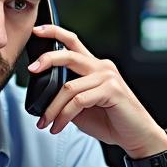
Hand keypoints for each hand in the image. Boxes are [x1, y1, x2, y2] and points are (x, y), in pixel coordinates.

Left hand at [27, 25, 166, 157]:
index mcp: (94, 66)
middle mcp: (102, 67)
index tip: (36, 30)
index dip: (54, 32)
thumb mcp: (81, 107)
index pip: (73, 42)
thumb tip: (43, 97)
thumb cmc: (110, 121)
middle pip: (68, 55)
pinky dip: (64, 116)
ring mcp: (108, 77)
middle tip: (31, 70)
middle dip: (47, 59)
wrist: (136, 136)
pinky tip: (58, 127)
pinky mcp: (112, 90)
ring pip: (68, 86)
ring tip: (45, 122)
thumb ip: (67, 96)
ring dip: (52, 108)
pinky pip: (79, 101)